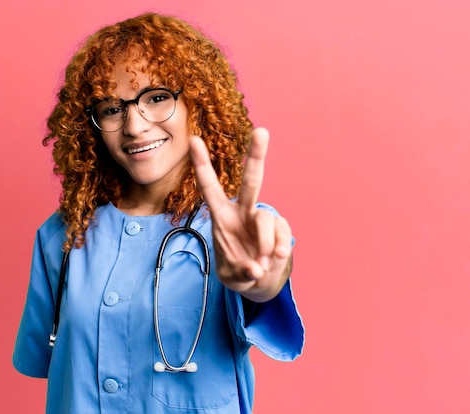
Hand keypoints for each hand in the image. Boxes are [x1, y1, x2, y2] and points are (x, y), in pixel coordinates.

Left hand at [189, 128, 292, 301]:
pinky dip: (278, 250)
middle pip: (251, 181)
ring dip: (263, 246)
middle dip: (256, 156)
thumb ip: (240, 271)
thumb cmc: (238, 270)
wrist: (260, 280)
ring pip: (266, 221)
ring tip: (260, 262)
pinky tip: (273, 259)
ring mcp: (263, 220)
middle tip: (262, 131)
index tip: (193, 139)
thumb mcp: (230, 276)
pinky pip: (282, 235)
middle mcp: (243, 212)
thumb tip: (256, 268)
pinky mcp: (281, 229)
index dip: (202, 164)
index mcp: (222, 216)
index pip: (209, 187)